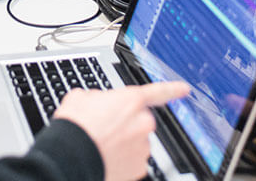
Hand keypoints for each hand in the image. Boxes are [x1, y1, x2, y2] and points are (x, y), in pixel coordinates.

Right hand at [52, 82, 190, 180]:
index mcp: (131, 100)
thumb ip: (98, 96)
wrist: (70, 156)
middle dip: (126, 123)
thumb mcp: (80, 97)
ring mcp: (143, 146)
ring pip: (137, 141)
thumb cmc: (75, 126)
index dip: (173, 89)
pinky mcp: (139, 167)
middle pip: (140, 120)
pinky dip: (122, 160)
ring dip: (124, 142)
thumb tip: (98, 102)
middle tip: (105, 128)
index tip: (185, 89)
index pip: (158, 92)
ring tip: (101, 145)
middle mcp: (143, 122)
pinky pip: (133, 160)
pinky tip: (106, 157)